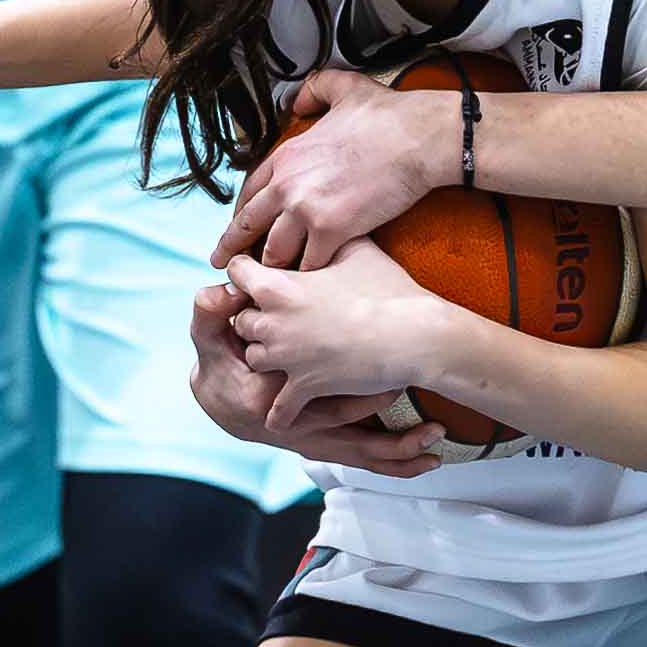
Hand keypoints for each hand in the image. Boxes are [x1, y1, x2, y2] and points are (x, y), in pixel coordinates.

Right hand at [188, 280, 439, 472]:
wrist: (222, 403)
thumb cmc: (222, 363)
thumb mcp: (210, 337)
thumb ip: (211, 313)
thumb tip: (216, 291)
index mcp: (267, 395)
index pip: (305, 378)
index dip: (342, 362)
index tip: (376, 347)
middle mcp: (292, 426)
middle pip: (342, 417)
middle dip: (377, 400)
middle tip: (412, 379)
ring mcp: (313, 441)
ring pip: (360, 450)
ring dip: (399, 445)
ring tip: (436, 433)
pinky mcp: (326, 447)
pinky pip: (365, 460)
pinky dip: (397, 463)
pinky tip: (431, 459)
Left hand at [215, 69, 455, 269]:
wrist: (417, 137)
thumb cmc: (388, 116)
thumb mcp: (342, 88)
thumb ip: (314, 91)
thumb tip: (297, 100)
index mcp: (286, 155)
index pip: (249, 190)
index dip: (243, 212)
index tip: (240, 227)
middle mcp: (287, 184)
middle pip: (248, 225)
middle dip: (234, 248)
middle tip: (224, 265)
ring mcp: (306, 209)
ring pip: (275, 251)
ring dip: (274, 268)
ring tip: (271, 284)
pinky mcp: (332, 230)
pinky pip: (310, 263)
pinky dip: (309, 276)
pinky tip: (310, 285)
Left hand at [228, 242, 455, 429]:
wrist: (411, 335)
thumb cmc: (388, 289)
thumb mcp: (358, 250)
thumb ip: (330, 241)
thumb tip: (331, 230)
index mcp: (277, 286)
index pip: (236, 272)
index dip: (248, 273)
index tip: (262, 278)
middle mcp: (272, 322)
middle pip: (240, 320)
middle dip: (257, 319)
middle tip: (282, 320)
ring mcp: (286, 357)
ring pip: (254, 359)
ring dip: (269, 358)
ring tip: (290, 356)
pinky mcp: (303, 387)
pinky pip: (278, 408)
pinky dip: (279, 413)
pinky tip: (279, 416)